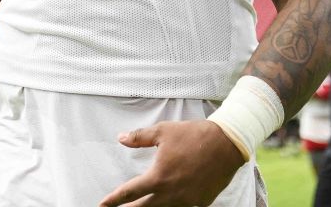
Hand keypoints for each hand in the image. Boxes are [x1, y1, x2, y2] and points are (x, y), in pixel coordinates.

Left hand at [98, 120, 245, 206]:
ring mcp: (187, 201)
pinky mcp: (201, 202)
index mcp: (158, 178)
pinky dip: (174, 205)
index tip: (103, 204)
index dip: (114, 200)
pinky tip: (171, 202)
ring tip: (143, 206)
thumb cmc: (193, 135)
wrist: (227, 143)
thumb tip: (121, 138)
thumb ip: (140, 137)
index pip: (129, 193)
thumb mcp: (163, 131)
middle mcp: (171, 194)